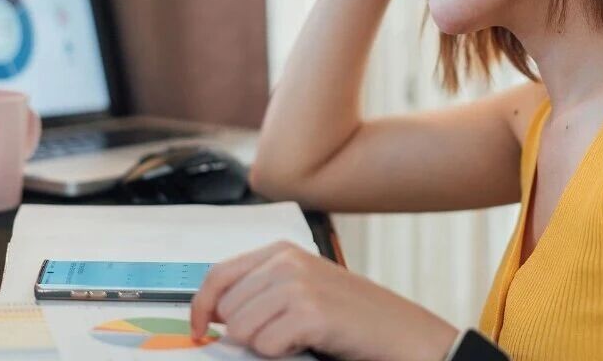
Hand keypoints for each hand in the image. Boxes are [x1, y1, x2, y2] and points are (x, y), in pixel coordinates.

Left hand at [190, 241, 457, 359]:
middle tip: (282, 336)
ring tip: (298, 339)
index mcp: (281, 251)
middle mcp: (286, 261)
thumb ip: (260, 292)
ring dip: (264, 345)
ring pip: (241, 328)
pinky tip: (310, 344)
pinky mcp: (311, 312)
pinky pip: (266, 345)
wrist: (404, 334)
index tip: (198, 329)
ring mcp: (298, 284)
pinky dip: (283, 354)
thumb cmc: (355, 318)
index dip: (200, 306)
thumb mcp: (303, 291)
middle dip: (244, 332)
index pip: (218, 275)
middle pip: (226, 308)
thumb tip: (211, 314)